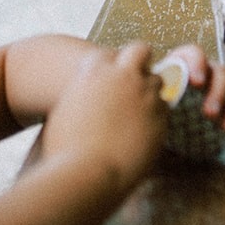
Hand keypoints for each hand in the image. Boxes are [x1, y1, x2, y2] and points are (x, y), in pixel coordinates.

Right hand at [39, 42, 165, 190]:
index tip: (107, 81)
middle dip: (137, 63)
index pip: (108, 54)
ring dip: (148, 91)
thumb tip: (84, 103)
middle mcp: (123, 76)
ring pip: (157, 80)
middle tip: (131, 82)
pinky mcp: (161, 113)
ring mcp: (146, 93)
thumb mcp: (61, 116)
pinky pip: (163, 107)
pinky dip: (154, 115)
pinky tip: (141, 131)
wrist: (86, 174)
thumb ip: (78, 99)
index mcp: (94, 71)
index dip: (109, 68)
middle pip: (139, 51)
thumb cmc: (62, 151)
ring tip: (133, 114)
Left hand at [160, 44, 224, 146]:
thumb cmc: (150, 117)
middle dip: (218, 92)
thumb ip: (150, 94)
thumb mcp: (147, 104)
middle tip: (210, 113)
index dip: (198, 63)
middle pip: (220, 72)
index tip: (197, 83)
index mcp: (182, 67)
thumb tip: (153, 90)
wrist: (154, 140)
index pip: (193, 54)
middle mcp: (205, 74)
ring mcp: (221, 90)